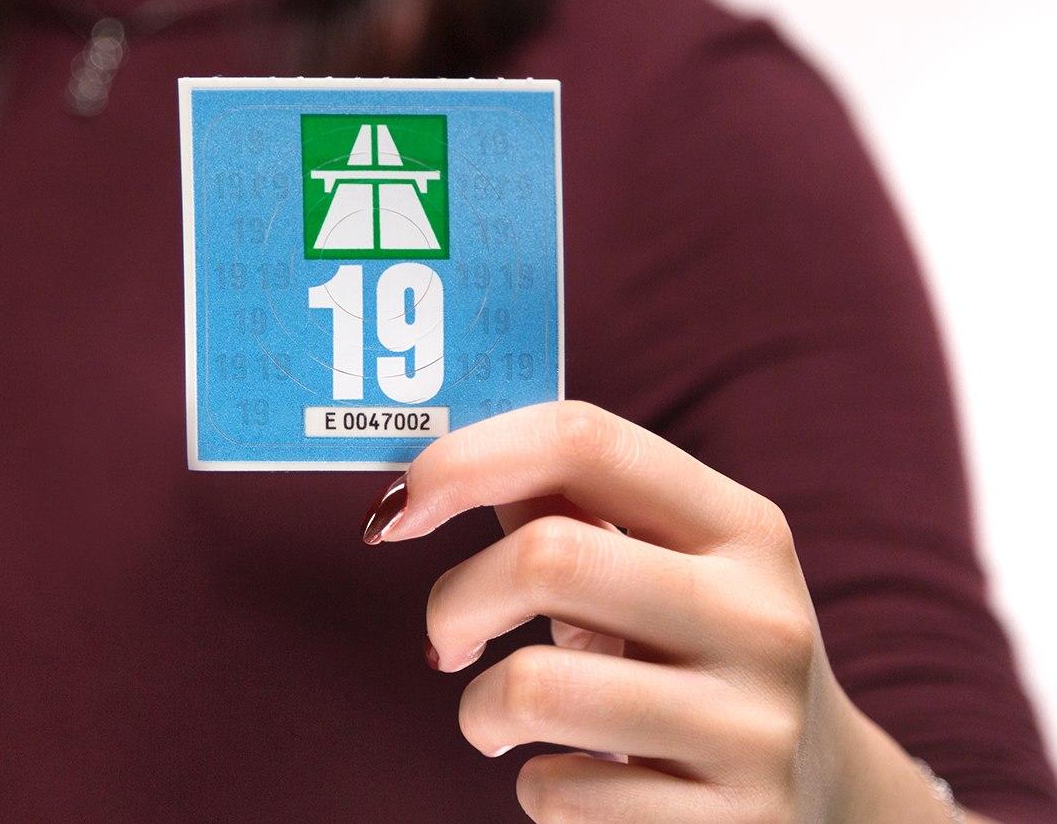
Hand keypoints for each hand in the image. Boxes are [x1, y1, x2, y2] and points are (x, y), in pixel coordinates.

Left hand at [362, 401, 976, 822]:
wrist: (829, 802)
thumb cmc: (700, 660)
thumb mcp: (670, 573)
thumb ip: (569, 510)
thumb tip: (436, 472)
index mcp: (741, 528)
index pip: (585, 441)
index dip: (467, 458)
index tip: (400, 506)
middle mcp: (759, 616)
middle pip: (547, 558)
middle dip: (454, 600)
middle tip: (446, 639)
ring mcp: (750, 728)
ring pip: (534, 688)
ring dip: (479, 710)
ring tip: (497, 722)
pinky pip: (558, 793)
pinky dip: (535, 788)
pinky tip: (574, 781)